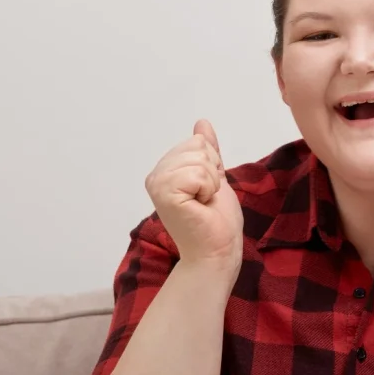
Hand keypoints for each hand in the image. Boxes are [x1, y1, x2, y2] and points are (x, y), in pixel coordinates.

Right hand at [145, 120, 243, 273]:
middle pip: (198, 147)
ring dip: (211, 183)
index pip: (197, 141)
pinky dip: (208, 189)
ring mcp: (158, 184)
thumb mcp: (214, 176)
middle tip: (205, 197)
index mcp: (165, 171)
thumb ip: (207, 151)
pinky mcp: (166, 194)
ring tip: (202, 203)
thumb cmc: (216, 220)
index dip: (212, 164)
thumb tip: (202, 124)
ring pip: (199, 159)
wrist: (217, 250)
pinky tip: (200, 206)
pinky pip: (198, 174)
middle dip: (212, 172)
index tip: (206, 189)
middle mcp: (156, 176)